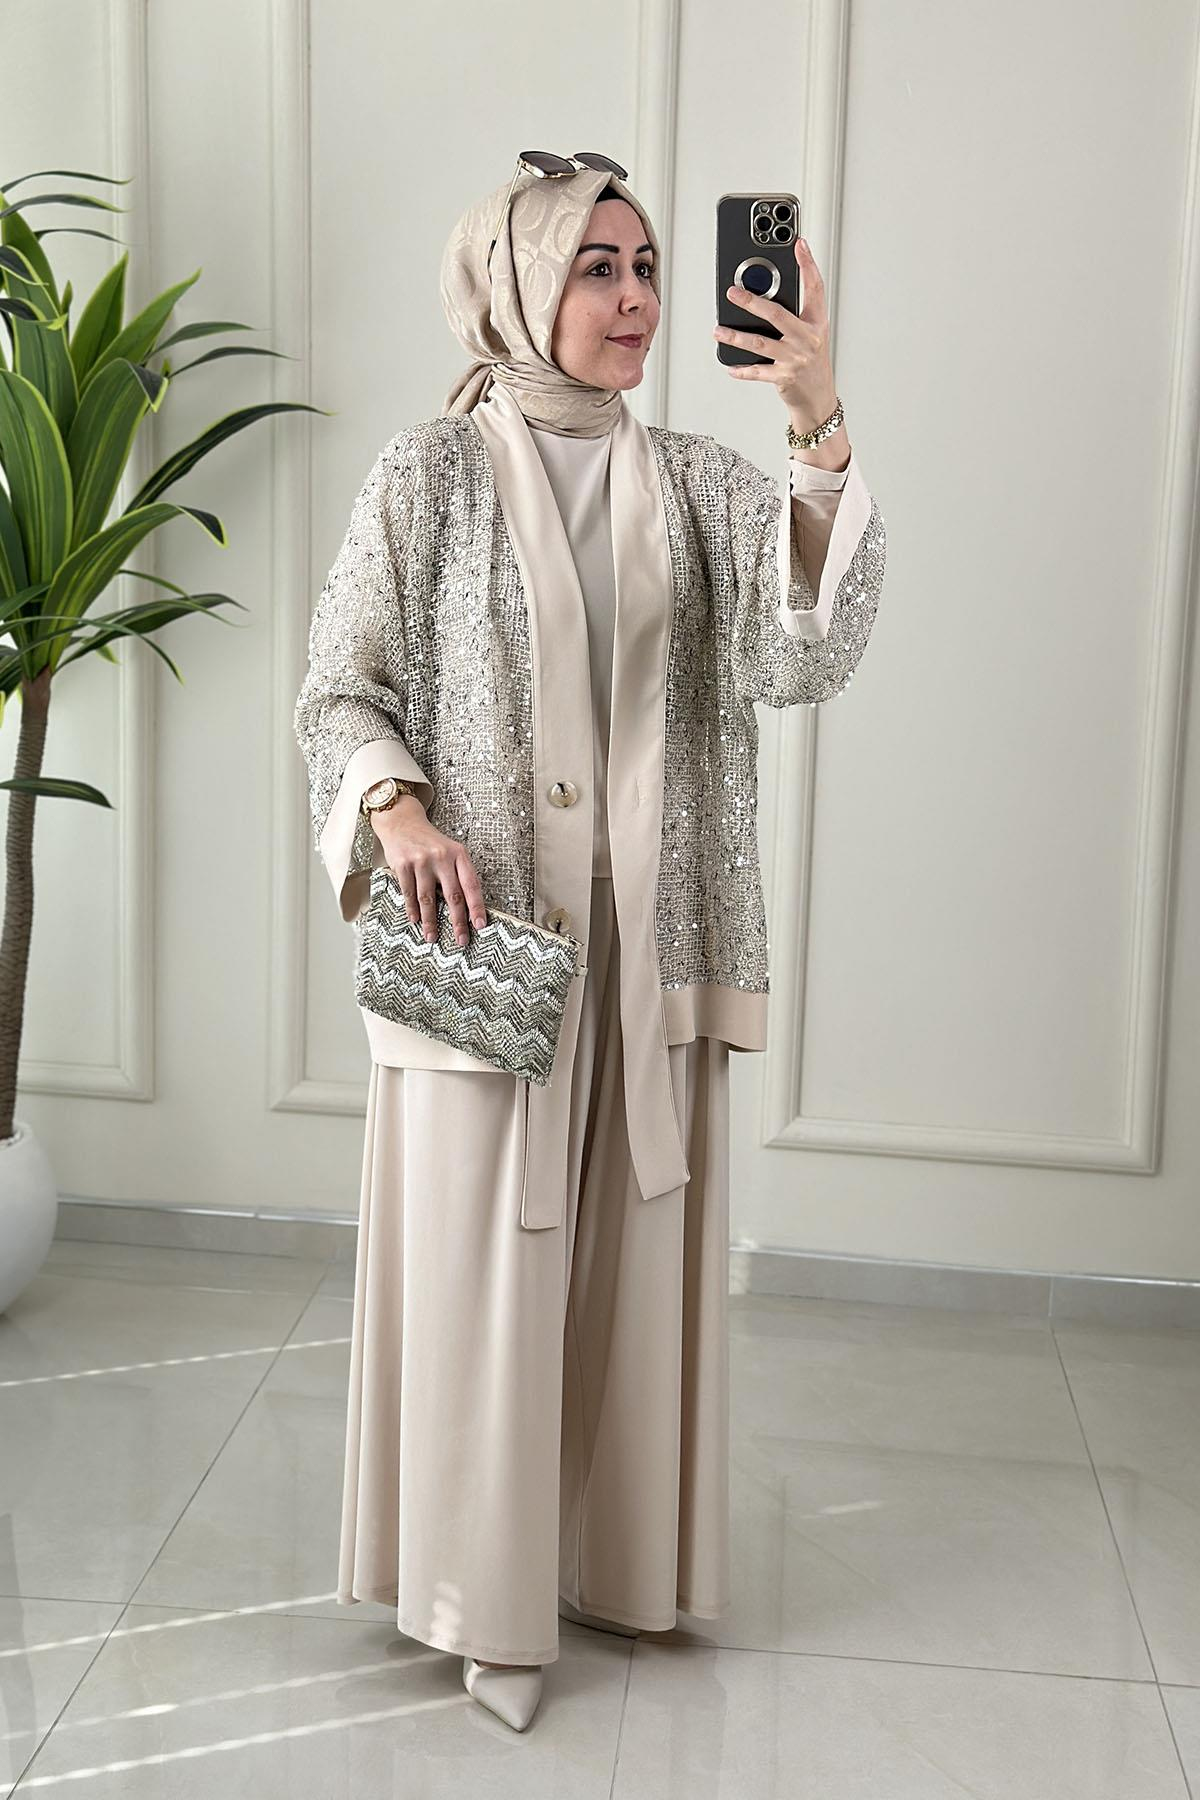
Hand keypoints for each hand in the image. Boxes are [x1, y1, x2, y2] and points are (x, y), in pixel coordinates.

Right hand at [371, 797, 487, 948]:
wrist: (402, 822)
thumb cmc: (430, 842)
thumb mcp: (450, 851)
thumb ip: (458, 874)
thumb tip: (466, 907)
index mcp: (459, 854)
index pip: (471, 884)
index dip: (477, 907)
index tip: (480, 925)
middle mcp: (442, 857)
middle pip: (453, 896)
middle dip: (458, 922)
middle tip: (461, 940)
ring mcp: (421, 861)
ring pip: (428, 899)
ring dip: (430, 922)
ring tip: (432, 937)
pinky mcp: (403, 865)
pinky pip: (409, 893)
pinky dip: (412, 910)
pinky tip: (415, 920)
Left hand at [713, 235, 837, 429]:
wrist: (818, 396)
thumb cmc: (812, 360)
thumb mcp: (811, 333)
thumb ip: (795, 313)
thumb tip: (764, 294)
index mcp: (817, 323)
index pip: (815, 288)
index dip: (808, 264)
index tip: (798, 244)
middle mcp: (808, 339)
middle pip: (778, 315)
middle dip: (753, 302)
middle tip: (733, 293)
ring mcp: (795, 359)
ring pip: (760, 344)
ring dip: (736, 337)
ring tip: (718, 331)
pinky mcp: (784, 378)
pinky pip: (757, 372)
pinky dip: (741, 369)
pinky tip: (729, 366)